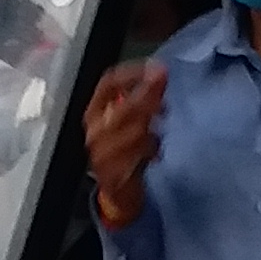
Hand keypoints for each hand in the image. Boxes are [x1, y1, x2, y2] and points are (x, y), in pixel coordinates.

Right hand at [83, 60, 167, 227]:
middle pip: (122, 107)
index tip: (155, 68)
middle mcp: (94, 131)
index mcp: (94, 112)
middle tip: (166, 91)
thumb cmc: (123, 149)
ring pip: (131, 133)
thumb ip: (143, 98)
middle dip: (147, 96)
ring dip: (151, 127)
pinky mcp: (112, 174)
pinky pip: (135, 157)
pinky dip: (149, 151)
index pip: (108, 84)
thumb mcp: (129, 120)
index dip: (132, 73)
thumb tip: (161, 73)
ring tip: (161, 126)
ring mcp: (101, 153)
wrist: (117, 191)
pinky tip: (156, 152)